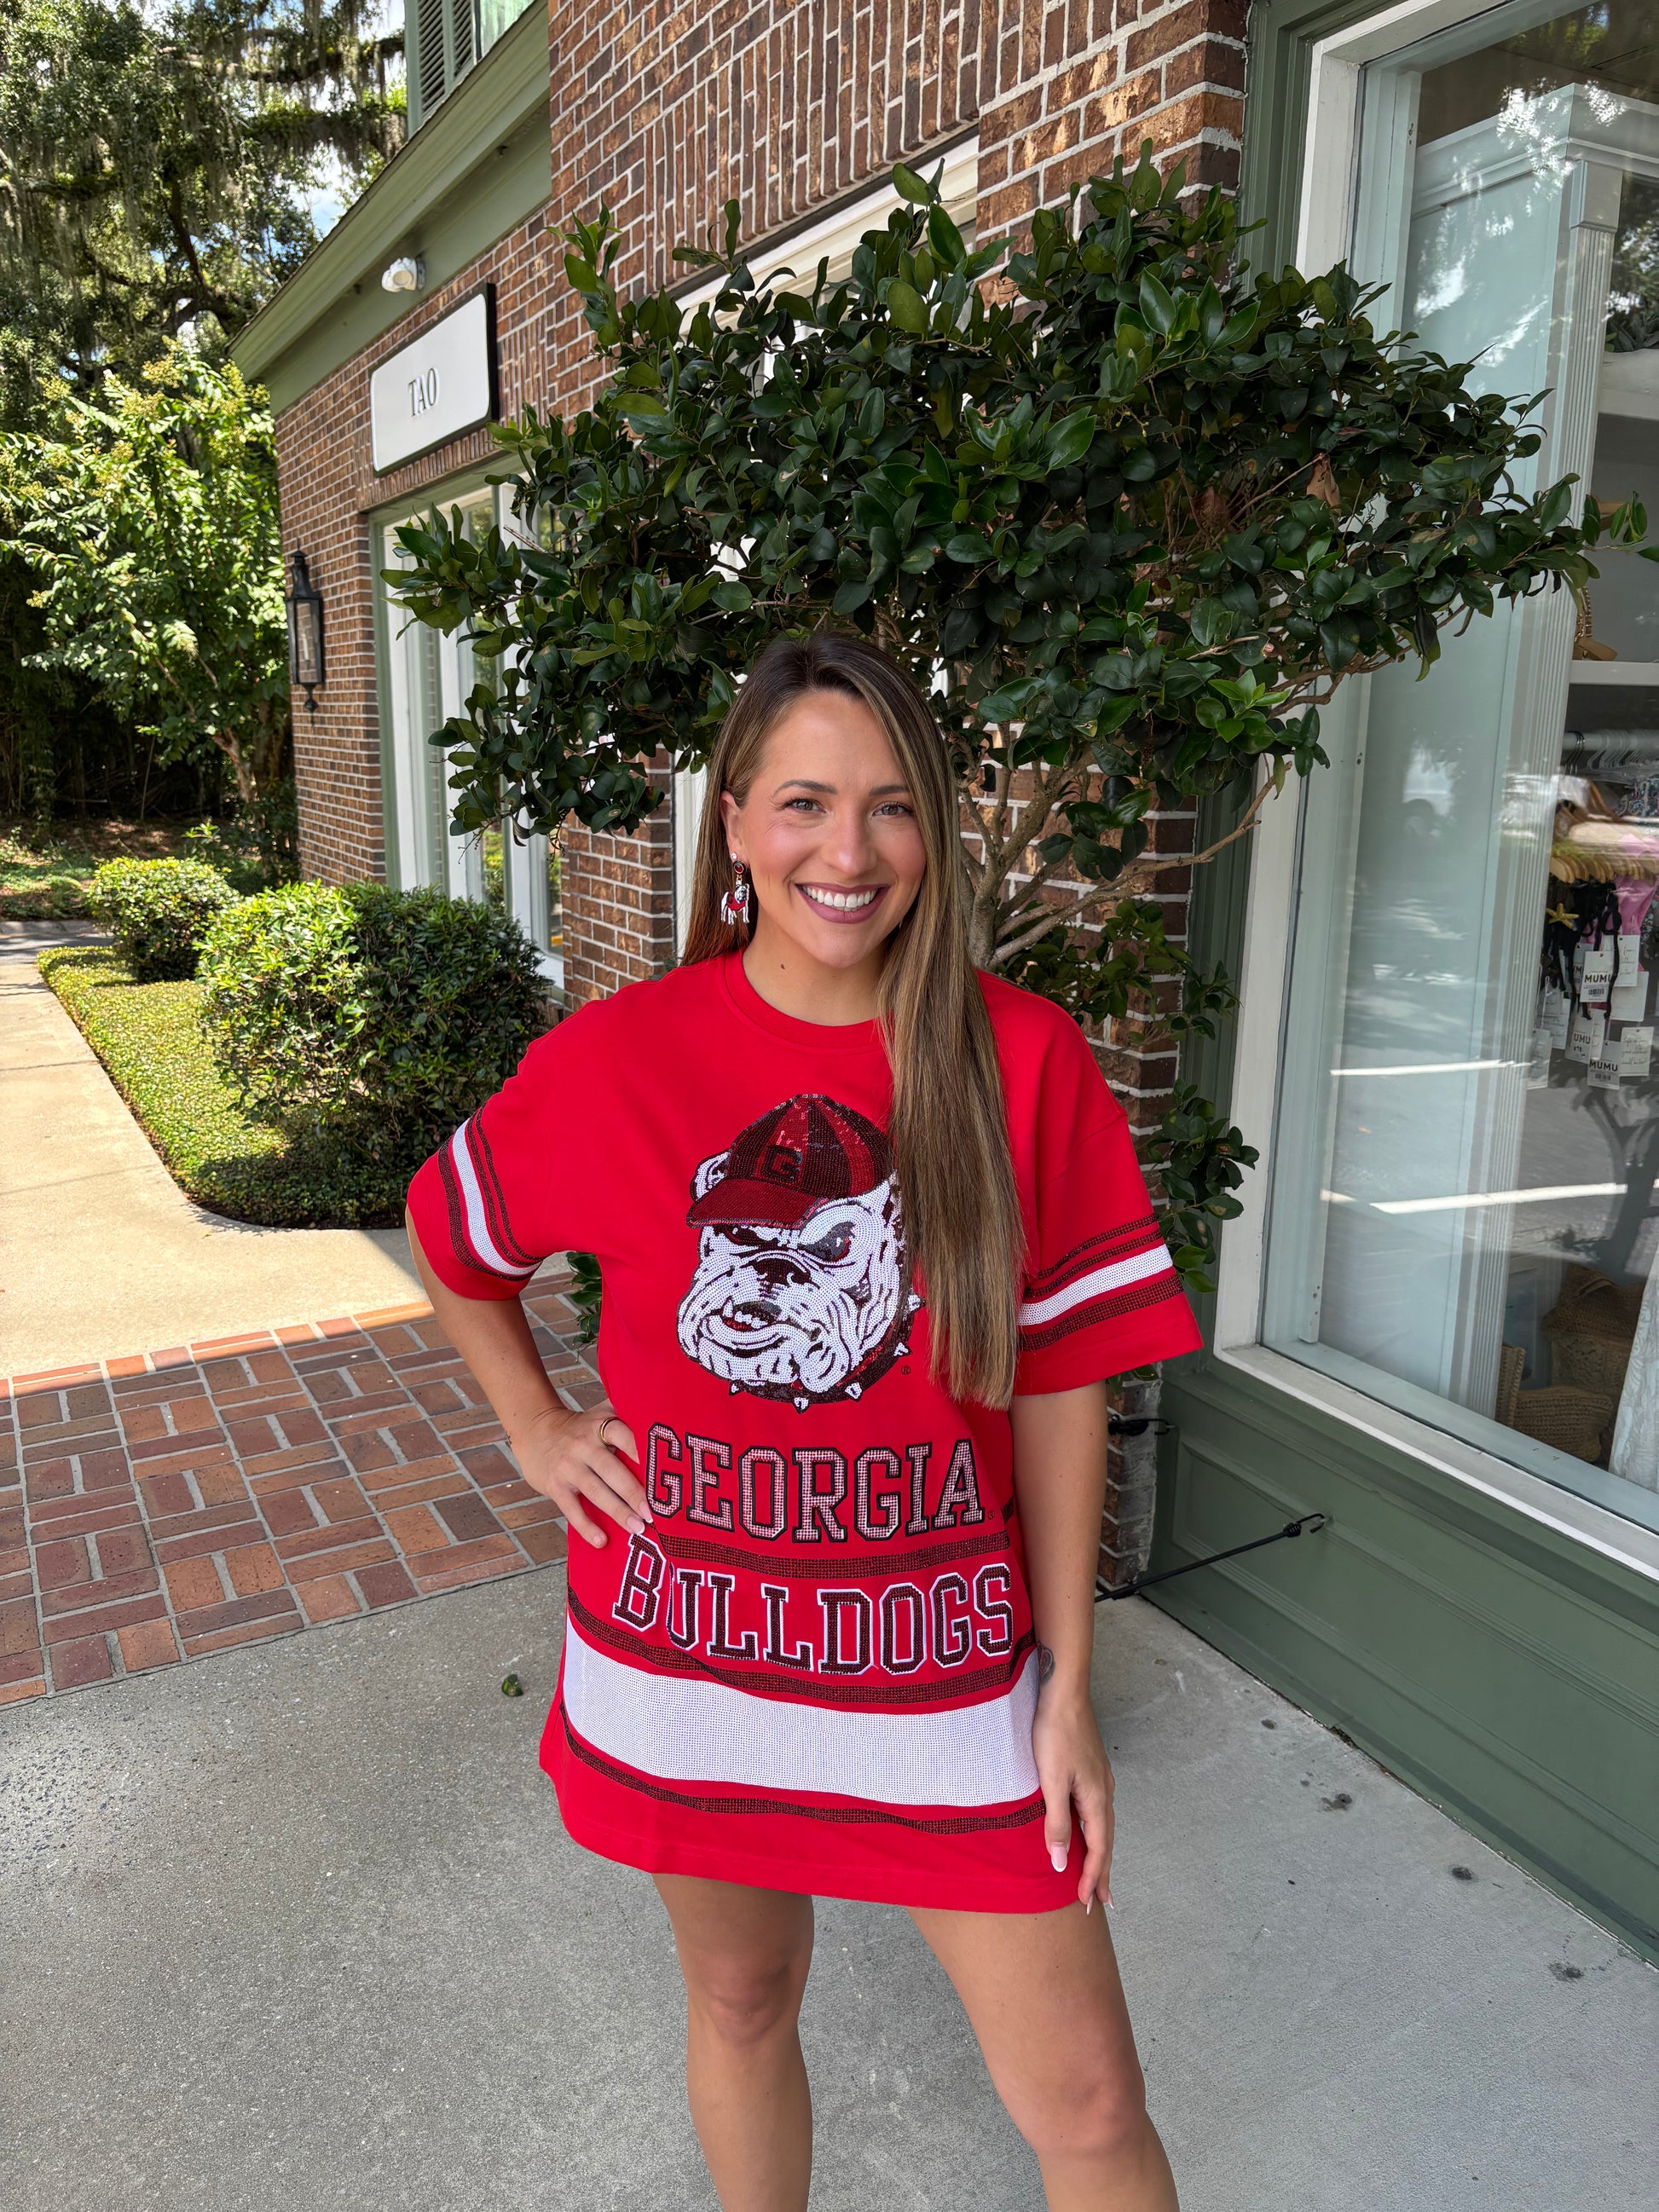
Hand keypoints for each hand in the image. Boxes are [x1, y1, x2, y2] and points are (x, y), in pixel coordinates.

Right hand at [510, 1405, 647, 1549]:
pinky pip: (572, 1508)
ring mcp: (568, 1466)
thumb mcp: (602, 1414)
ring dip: (617, 1511)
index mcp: (600, 1425)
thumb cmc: (582, 1428)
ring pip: (595, 1491)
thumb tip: (672, 1422)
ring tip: (637, 1528)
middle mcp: (584, 1444)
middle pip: (612, 1469)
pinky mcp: (554, 1485)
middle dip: (633, 1492)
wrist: (535, 1431)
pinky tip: (602, 1540)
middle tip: (654, 1513)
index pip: (623, 1435)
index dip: (640, 1451)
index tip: (660, 1470)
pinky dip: (586, 1526)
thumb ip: (629, 1416)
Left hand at [1032, 1663, 1115, 1912]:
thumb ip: (1056, 1824)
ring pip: (1102, 1826)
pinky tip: (1087, 1830)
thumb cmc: (1055, 1734)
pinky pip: (1096, 1810)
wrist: (1063, 1691)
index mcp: (1096, 1799)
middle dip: (1102, 1872)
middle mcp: (1104, 1792)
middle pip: (1106, 1841)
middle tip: (1101, 1901)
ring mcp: (1099, 1779)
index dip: (1092, 1877)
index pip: (1098, 1850)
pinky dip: (1094, 1831)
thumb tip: (1061, 1864)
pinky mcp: (1090, 1768)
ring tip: (1096, 1874)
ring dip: (1100, 1853)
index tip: (1087, 1902)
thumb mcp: (1051, 1782)